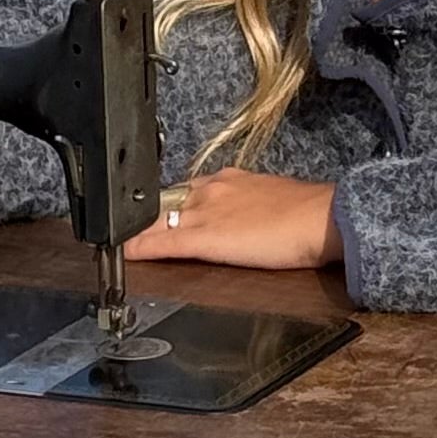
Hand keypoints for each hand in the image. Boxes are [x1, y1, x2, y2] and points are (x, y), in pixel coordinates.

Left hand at [126, 169, 340, 270]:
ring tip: (114, 245)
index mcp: (229, 180)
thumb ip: (251, 206)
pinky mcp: (204, 238)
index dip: (165, 206)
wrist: (322, 218)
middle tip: (124, 231)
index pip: (186, 191)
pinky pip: (162, 243)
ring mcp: (204, 212)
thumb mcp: (272, 200)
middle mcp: (211, 190)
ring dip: (134, 233)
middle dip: (143, 217)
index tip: (155, 216)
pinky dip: (139, 250)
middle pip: (163, 202)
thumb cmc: (309, 214)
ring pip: (156, 220)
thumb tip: (249, 219)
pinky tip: (125, 257)